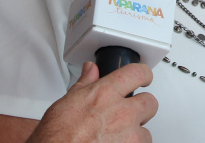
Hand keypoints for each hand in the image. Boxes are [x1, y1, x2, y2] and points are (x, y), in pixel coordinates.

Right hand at [26, 61, 157, 142]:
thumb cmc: (54, 138)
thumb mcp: (65, 105)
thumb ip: (84, 85)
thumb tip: (91, 69)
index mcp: (104, 95)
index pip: (137, 73)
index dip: (143, 74)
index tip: (144, 77)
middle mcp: (121, 113)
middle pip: (150, 102)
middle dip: (141, 108)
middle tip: (128, 115)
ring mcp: (128, 135)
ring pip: (146, 130)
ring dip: (135, 133)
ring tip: (115, 137)